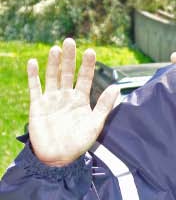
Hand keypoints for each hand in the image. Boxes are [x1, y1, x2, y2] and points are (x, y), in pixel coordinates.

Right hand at [27, 39, 118, 166]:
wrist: (58, 158)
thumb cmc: (79, 143)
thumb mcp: (95, 124)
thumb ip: (104, 105)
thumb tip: (117, 87)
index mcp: (80, 100)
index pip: (84, 78)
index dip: (87, 65)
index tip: (91, 51)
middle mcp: (66, 96)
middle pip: (67, 73)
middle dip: (69, 58)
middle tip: (70, 41)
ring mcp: (51, 99)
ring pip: (52, 76)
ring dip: (53, 63)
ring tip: (56, 49)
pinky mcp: (37, 105)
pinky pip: (35, 87)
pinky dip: (33, 75)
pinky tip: (33, 62)